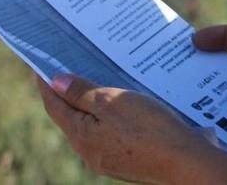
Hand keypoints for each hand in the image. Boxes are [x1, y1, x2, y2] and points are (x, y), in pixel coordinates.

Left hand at [37, 74, 223, 183]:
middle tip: (71, 66)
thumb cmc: (149, 128)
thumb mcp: (113, 101)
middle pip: (72, 116)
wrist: (185, 163)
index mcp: (81, 136)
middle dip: (70, 92)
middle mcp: (90, 151)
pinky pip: (112, 133)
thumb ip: (82, 93)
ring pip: (94, 125)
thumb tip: (55, 82)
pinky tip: (126, 104)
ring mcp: (109, 158)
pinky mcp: (128, 160)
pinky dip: (111, 116)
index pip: (54, 105)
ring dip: (93, 103)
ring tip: (100, 79)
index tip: (40, 64)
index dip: (46, 84)